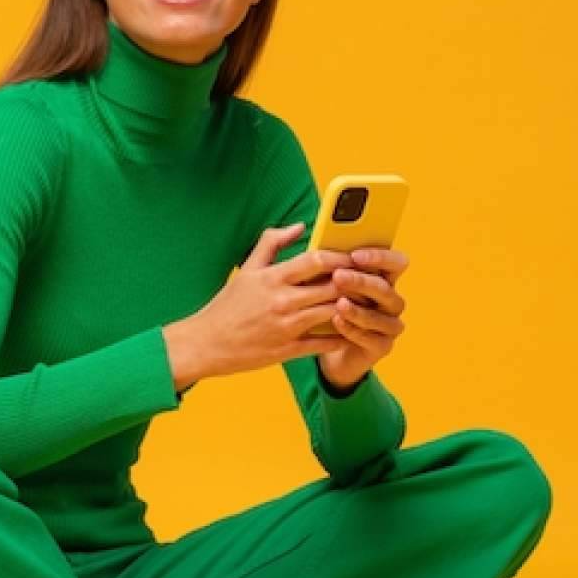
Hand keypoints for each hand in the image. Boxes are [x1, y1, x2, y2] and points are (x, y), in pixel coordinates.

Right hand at [172, 222, 357, 383]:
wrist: (207, 343)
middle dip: (354, 281)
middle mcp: (281, 301)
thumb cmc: (229, 305)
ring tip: (366, 300)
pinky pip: (325, 343)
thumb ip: (272, 243)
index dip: (341, 256)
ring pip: (334, 313)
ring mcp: (286, 327)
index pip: (316, 260)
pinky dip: (343, 335)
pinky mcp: (288, 350)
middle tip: (371, 277)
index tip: (354, 255)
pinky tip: (353, 328)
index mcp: (272, 278)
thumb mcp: (247, 270)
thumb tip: (300, 226)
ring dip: (353, 307)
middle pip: (332, 286)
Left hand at [317, 246, 409, 388]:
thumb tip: (305, 231)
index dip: (380, 257)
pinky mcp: (381, 347)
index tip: (355, 255)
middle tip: (338, 276)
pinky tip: (337, 322)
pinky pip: (372, 339)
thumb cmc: (323, 303)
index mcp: (382, 278)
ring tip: (339, 303)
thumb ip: (325, 260)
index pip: (395, 262)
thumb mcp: (322, 279)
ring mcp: (389, 325)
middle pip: (386, 288)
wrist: (321, 343)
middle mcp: (390, 300)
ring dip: (359, 309)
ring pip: (382, 316)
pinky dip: (354, 330)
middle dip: (362, 281)